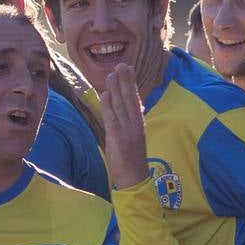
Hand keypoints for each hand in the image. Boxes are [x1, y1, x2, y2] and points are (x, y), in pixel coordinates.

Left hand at [101, 64, 149, 188]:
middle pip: (129, 99)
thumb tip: (123, 105)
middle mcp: (135, 126)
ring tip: (112, 74)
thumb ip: (127, 122)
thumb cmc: (131, 161)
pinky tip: (105, 94)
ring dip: (116, 89)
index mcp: (139, 125)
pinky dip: (108, 106)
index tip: (127, 69)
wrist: (134, 180)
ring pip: (121, 106)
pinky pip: (112, 119)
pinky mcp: (118, 139)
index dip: (131, 84)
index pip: (134, 100)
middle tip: (122, 64)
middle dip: (125, 81)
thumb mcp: (132, 138)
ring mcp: (127, 132)